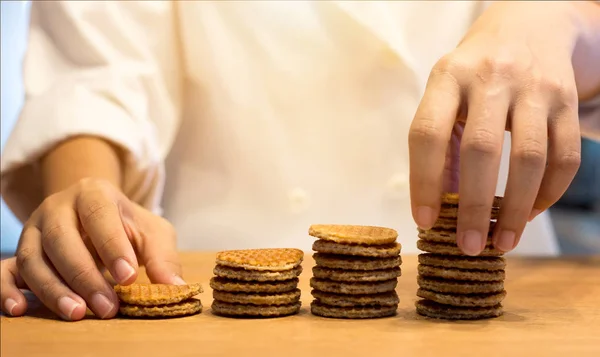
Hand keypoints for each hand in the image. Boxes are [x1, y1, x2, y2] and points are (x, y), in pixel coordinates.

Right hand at [1, 178, 181, 319]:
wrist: (94, 214)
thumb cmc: (126, 226)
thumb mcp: (152, 232)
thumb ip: (162, 256)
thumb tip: (175, 288)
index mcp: (93, 194)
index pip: (98, 215)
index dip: (111, 246)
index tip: (128, 276)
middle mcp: (57, 208)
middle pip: (62, 239)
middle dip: (85, 276)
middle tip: (108, 306)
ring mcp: (34, 229)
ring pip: (33, 258)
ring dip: (53, 289)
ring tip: (78, 313)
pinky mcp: (20, 251)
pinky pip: (4, 270)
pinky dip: (6, 290)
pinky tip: (20, 310)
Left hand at [409, 2, 582, 254]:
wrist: (529, 26)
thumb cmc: (473, 75)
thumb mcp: (445, 94)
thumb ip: (440, 143)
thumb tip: (440, 208)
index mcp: (447, 77)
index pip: (427, 133)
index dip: (423, 182)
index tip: (425, 222)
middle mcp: (490, 78)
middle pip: (481, 150)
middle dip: (475, 207)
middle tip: (469, 246)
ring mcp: (534, 88)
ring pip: (530, 158)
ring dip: (518, 209)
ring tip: (502, 242)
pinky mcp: (565, 100)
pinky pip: (565, 156)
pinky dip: (550, 193)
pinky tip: (532, 212)